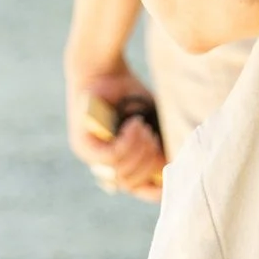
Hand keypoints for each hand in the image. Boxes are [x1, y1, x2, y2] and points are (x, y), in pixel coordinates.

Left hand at [64, 58, 164, 201]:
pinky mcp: (82, 144)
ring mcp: (89, 157)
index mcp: (118, 164)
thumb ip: (161, 145)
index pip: (137, 190)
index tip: (174, 175)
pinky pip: (110, 157)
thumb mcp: (151, 123)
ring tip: (143, 127)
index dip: (156, 189)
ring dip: (140, 150)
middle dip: (150, 163)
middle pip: (132, 183)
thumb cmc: (129, 94)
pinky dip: (127, 142)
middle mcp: (100, 165)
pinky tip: (134, 124)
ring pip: (122, 172)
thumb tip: (176, 166)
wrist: (103, 68)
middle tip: (154, 137)